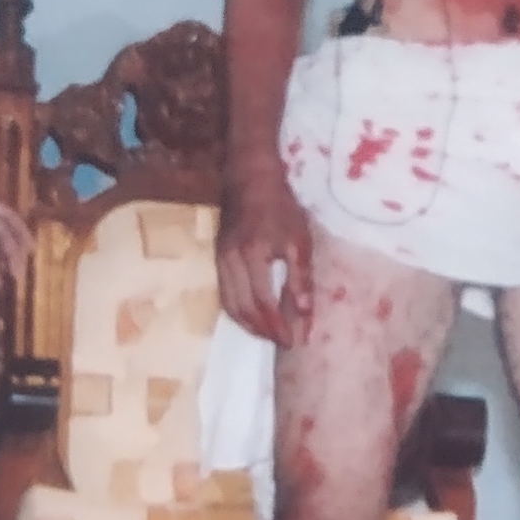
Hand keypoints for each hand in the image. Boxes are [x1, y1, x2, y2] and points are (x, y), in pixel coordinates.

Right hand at [217, 177, 314, 345]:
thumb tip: (303, 315)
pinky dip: (237, 310)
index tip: (293, 341)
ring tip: (268, 334)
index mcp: (252, 255)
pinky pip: (224, 293)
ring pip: (229, 304)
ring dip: (248, 324)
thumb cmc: (281, 206)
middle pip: (242, 309)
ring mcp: (220, 259)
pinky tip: (252, 315)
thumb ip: (300, 278)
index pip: (262, 303)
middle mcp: (230, 261)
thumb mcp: (299, 240)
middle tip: (282, 341)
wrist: (250, 178)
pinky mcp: (217, 257)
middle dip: (262, 330)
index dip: (276, 326)